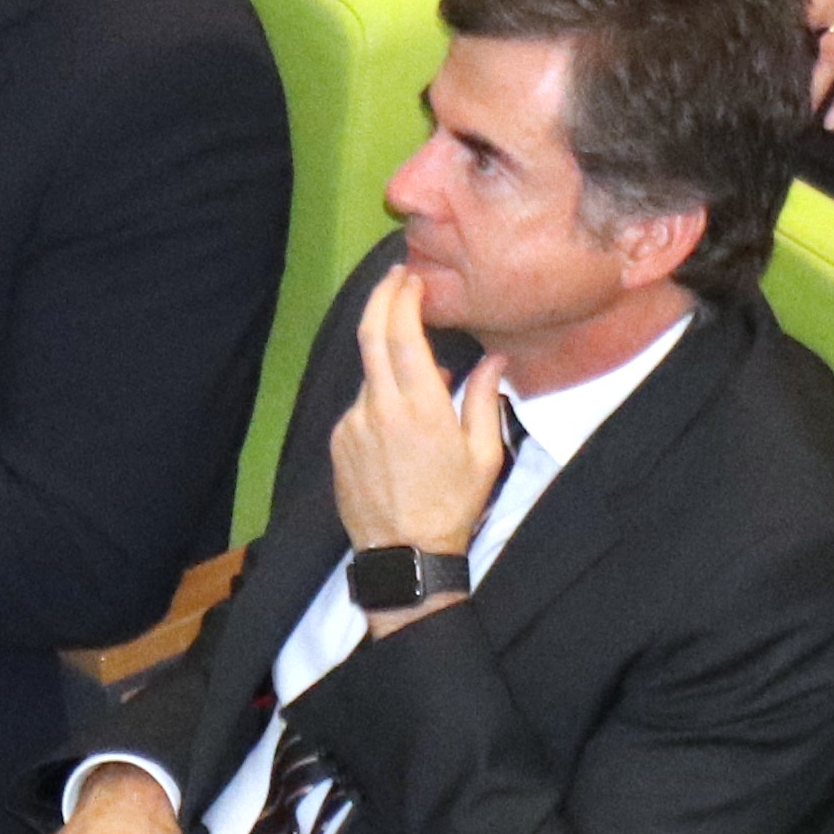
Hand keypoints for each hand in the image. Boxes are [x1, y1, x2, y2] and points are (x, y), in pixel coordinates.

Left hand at [321, 261, 512, 574]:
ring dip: (389, 364)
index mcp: (420, 408)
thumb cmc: (453, 505)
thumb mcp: (485, 455)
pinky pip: (360, 408)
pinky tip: (400, 423)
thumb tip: (495, 358)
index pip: (403, 335)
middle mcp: (378, 409)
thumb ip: (486, 399)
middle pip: (370, 336)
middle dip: (381, 299)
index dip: (403, 299)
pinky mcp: (339, 442)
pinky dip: (379, 400)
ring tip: (421, 383)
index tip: (411, 279)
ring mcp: (352, 425)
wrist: (405, 554)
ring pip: (369, 376)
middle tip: (395, 279)